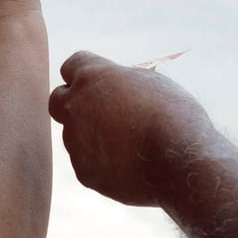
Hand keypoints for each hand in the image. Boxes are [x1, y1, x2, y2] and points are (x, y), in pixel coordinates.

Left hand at [49, 50, 213, 206]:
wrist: (180, 162)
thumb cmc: (175, 116)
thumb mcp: (151, 83)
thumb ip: (122, 83)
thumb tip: (114, 88)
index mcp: (92, 77)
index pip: (72, 66)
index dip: (87, 74)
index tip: (100, 84)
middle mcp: (75, 107)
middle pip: (57, 100)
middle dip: (73, 104)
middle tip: (100, 112)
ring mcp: (75, 141)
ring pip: (75, 136)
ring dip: (93, 136)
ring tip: (132, 144)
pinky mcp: (83, 171)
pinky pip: (88, 163)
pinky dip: (104, 163)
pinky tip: (131, 165)